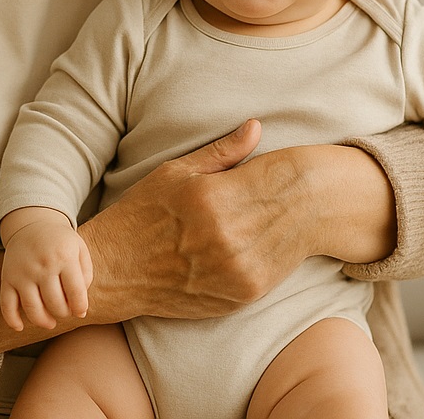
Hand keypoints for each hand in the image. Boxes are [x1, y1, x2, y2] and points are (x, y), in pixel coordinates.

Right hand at [0, 207, 92, 330]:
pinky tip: (20, 327)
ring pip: (33, 310)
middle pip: (55, 304)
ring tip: (50, 322)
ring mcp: (23, 272)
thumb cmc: (60, 241)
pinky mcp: (7, 278)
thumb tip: (80, 307)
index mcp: (64, 255)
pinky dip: (12, 321)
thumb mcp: (79, 249)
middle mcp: (43, 264)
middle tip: (65, 311)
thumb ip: (86, 276)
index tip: (81, 312)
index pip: (76, 292)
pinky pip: (7, 306)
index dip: (80, 308)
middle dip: (63, 313)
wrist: (32, 223)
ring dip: (44, 322)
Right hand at [80, 119, 395, 321]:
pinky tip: (281, 235)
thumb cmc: (140, 214)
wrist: (116, 272)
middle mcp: (229, 237)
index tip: (298, 157)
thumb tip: (257, 126)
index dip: (286, 165)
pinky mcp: (241, 296)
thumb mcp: (175, 172)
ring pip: (287, 240)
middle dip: (295, 193)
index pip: (269, 174)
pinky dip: (283, 251)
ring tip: (298, 205)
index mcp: (212, 198)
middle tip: (308, 179)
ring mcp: (238, 271)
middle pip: (284, 207)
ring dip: (295, 223)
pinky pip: (277, 269)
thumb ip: (221, 153)